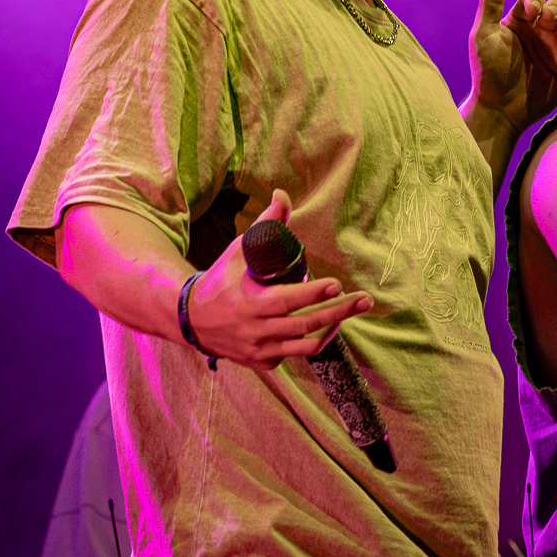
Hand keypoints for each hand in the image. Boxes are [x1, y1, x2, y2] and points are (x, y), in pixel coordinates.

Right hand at [187, 189, 373, 370]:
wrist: (190, 318)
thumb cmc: (220, 278)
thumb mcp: (239, 249)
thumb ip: (265, 224)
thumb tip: (282, 195)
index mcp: (250, 302)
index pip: (288, 301)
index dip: (314, 294)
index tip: (337, 284)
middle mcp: (256, 329)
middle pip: (306, 325)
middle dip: (340, 311)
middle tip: (366, 300)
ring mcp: (259, 349)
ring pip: (305, 346)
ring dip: (331, 328)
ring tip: (350, 312)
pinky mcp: (260, 361)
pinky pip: (292, 356)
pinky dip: (310, 343)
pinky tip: (324, 327)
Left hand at [466, 0, 556, 133]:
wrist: (500, 109)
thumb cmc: (487, 72)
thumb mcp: (483, 36)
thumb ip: (490, 5)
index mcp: (519, 23)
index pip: (534, 0)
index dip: (536, 1)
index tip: (531, 12)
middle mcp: (539, 33)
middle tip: (550, 20)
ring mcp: (555, 50)